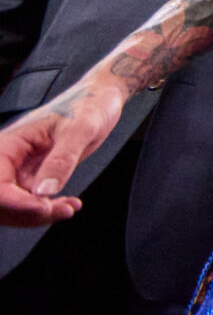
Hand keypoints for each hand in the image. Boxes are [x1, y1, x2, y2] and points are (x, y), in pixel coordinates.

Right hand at [0, 80, 123, 226]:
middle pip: (2, 200)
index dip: (15, 203)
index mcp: (8, 144)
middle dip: (28, 213)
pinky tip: (70, 204)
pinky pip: (30, 202)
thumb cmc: (89, 104)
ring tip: (70, 207)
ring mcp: (19, 170)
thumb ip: (62, 159)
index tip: (45, 207)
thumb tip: (43, 193)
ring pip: (14, 206)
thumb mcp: (80, 129)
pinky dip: (47, 209)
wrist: (101, 99)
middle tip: (64, 210)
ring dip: (38, 215)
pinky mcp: (32, 176)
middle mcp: (8, 159)